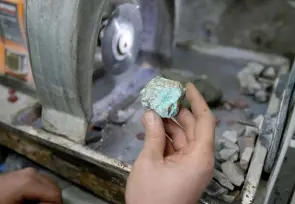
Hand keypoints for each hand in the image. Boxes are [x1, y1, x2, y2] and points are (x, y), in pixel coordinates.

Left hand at [0, 168, 61, 203]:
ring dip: (47, 196)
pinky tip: (31, 200)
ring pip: (49, 183)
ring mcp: (28, 171)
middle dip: (52, 200)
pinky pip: (41, 181)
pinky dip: (41, 191)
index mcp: (29, 181)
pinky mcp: (25, 173)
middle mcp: (32, 173)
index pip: (55, 194)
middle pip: (54, 187)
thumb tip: (52, 203)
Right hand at [126, 83, 215, 203]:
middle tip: (161, 98)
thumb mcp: (150, 162)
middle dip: (177, 112)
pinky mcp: (182, 169)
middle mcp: (200, 158)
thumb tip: (150, 114)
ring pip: (183, 136)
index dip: (198, 101)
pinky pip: (176, 147)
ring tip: (150, 112)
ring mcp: (191, 165)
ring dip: (168, 124)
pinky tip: (150, 129)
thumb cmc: (152, 196)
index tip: (187, 87)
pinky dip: (164, 138)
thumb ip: (153, 135)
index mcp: (200, 156)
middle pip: (193, 127)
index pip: (205, 120)